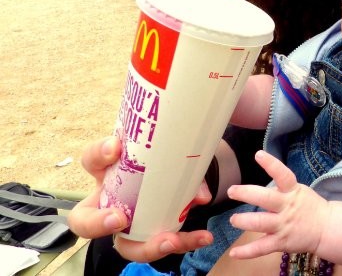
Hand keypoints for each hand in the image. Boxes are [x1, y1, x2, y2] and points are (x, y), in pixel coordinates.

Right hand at [67, 136, 214, 261]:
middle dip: (97, 224)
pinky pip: (159, 246)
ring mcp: (129, 223)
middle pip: (84, 221)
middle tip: (118, 219)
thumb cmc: (166, 159)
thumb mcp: (171, 154)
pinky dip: (183, 242)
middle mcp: (112, 202)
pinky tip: (203, 237)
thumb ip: (184, 166)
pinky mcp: (150, 237)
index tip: (115, 148)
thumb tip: (200, 196)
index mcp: (110, 173)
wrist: (183, 172)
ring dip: (147, 247)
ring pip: (125, 245)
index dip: (98, 155)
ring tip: (172, 241)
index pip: (92, 160)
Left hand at [227, 150, 329, 258]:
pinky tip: (233, 253)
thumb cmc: (309, 207)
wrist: (326, 228)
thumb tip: (258, 188)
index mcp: (292, 191)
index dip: (271, 164)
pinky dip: (246, 252)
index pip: (283, 175)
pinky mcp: (281, 242)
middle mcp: (287, 207)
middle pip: (265, 199)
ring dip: (243, 221)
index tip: (259, 155)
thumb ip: (279, 190)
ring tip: (233, 219)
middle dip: (246, 193)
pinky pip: (261, 248)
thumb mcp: (298, 191)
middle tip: (232, 191)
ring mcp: (283, 225)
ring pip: (259, 223)